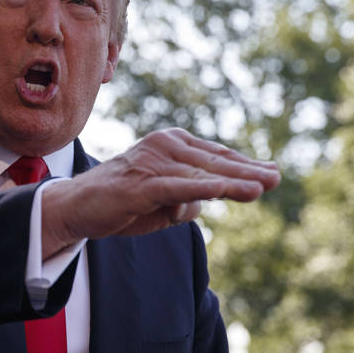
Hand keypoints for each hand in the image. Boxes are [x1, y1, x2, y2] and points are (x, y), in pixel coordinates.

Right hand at [41, 129, 278, 256]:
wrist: (76, 207)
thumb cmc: (122, 203)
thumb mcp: (165, 202)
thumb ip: (190, 198)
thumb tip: (209, 199)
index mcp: (172, 145)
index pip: (216, 156)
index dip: (245, 165)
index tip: (271, 172)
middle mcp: (164, 147)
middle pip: (215, 161)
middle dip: (248, 171)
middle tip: (276, 178)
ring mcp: (152, 164)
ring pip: (201, 173)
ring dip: (233, 181)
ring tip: (261, 188)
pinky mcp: (141, 184)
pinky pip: (178, 186)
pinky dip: (202, 188)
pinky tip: (223, 191)